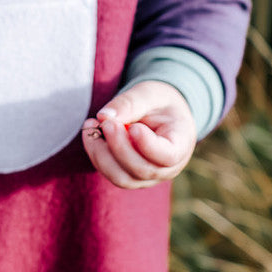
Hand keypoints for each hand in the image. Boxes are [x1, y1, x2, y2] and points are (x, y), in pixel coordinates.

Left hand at [82, 81, 196, 188]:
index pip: (168, 156)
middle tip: (105, 122)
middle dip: (118, 147)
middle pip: (141, 169)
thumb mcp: (149, 93)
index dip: (148, 145)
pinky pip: (110, 174)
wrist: (160, 113)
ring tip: (91, 125)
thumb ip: (130, 103)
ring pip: (122, 178)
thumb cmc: (159, 102)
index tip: (134, 127)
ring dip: (101, 154)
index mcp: (181, 144)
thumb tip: (104, 116)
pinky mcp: (129, 177)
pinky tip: (90, 133)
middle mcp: (167, 168)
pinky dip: (96, 155)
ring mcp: (148, 177)